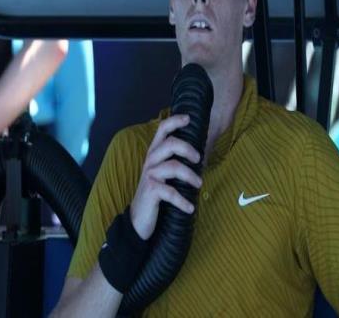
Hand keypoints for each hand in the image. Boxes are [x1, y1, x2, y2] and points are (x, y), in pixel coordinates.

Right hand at [130, 114, 202, 240]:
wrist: (139, 219)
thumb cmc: (156, 193)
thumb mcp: (164, 173)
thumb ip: (174, 160)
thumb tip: (199, 154)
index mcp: (155, 153)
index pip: (162, 130)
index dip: (175, 121)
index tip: (188, 118)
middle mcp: (151, 160)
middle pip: (171, 144)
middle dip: (188, 149)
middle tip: (199, 159)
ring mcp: (150, 175)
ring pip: (173, 166)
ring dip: (190, 176)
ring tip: (199, 184)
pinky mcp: (151, 191)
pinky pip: (171, 192)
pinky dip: (183, 201)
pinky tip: (190, 208)